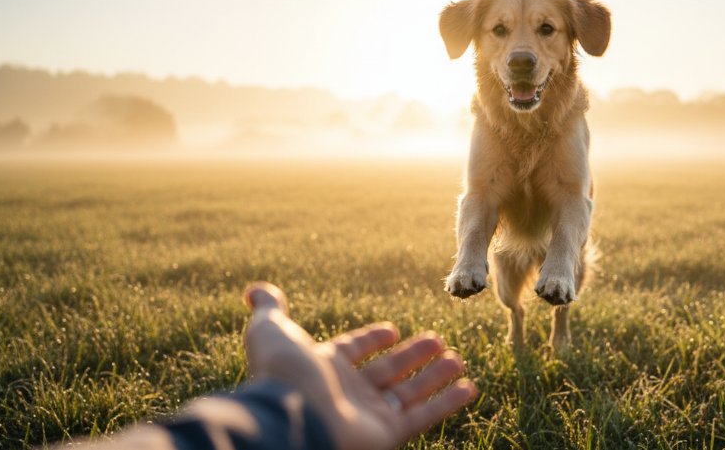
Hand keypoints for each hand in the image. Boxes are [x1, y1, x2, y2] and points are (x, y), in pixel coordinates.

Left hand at [244, 282, 476, 449]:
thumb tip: (255, 290)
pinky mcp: (388, 435)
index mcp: (322, 367)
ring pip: (409, 392)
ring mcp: (368, 415)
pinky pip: (423, 416)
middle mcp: (347, 392)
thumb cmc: (283, 375)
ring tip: (458, 358)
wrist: (293, 419)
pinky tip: (469, 387)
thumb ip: (270, 310)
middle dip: (412, 356)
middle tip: (438, 340)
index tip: (393, 330)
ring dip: (435, 376)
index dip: (371, 339)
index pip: (352, 351)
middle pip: (387, 371)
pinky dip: (447, 402)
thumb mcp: (273, 332)